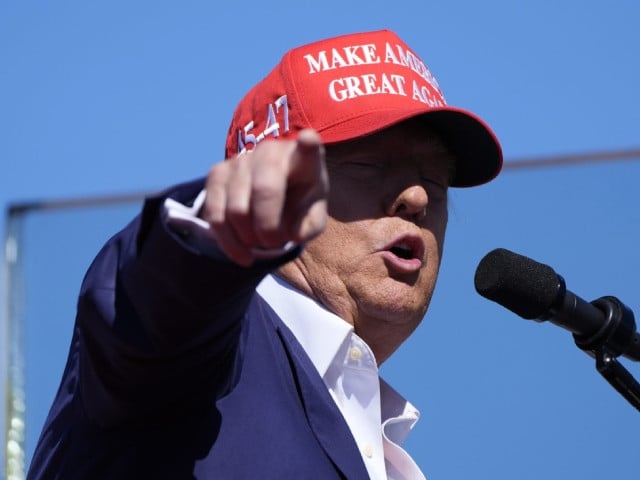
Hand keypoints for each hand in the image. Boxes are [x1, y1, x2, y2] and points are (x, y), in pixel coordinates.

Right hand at [199, 129, 328, 265]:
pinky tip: (243, 254)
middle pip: (264, 191)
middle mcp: (271, 152)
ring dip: (249, 239)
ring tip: (260, 243)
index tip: (308, 140)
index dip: (308, 145)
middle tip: (276, 243)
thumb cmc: (300, 206)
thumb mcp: (312, 220)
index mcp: (304, 160)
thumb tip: (291, 232)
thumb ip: (309, 227)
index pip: (308, 148)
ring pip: (236, 210)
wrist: (273, 198)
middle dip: (268, 229)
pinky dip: (229, 243)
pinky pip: (215, 215)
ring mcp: (241, 160)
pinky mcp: (217, 173)